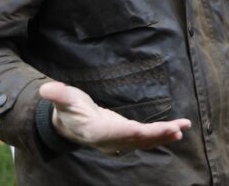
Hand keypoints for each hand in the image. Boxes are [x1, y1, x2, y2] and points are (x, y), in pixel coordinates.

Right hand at [39, 82, 190, 154]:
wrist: (70, 124)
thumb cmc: (68, 109)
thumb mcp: (63, 99)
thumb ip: (58, 94)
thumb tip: (46, 88)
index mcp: (97, 131)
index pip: (118, 133)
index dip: (134, 133)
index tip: (147, 130)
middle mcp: (112, 140)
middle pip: (137, 139)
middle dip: (157, 135)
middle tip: (175, 129)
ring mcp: (121, 141)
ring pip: (146, 141)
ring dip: (164, 135)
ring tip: (182, 129)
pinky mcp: (128, 137)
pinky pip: (148, 137)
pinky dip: (164, 133)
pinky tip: (180, 128)